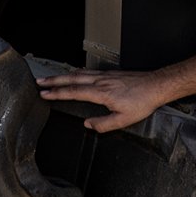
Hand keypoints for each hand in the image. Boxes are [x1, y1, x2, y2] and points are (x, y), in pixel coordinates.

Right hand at [36, 68, 175, 132]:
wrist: (155, 86)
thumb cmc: (142, 102)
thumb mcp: (123, 120)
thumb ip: (103, 124)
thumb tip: (88, 125)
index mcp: (101, 93)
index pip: (73, 92)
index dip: (57, 93)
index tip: (45, 94)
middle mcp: (100, 81)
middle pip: (71, 79)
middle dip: (53, 81)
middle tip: (40, 82)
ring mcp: (105, 76)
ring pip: (78, 74)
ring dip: (63, 75)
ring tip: (51, 78)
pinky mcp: (110, 74)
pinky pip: (87, 72)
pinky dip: (76, 73)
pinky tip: (74, 74)